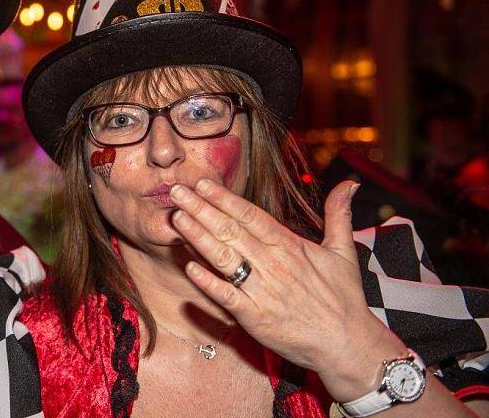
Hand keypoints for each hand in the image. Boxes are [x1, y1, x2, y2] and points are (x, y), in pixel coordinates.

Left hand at [169, 179, 406, 400]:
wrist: (348, 344)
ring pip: (224, 258)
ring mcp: (262, 291)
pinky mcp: (255, 317)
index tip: (202, 183)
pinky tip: (187, 267)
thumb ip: (339, 214)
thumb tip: (350, 183)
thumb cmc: (344, 298)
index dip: (225, 199)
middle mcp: (274, 264)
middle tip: (176, 191)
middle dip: (201, 209)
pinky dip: (207, 283)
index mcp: (290, 246)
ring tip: (176, 218)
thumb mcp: (344, 251)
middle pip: (231, 231)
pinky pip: (226, 296)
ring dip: (198, 237)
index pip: (251, 216)